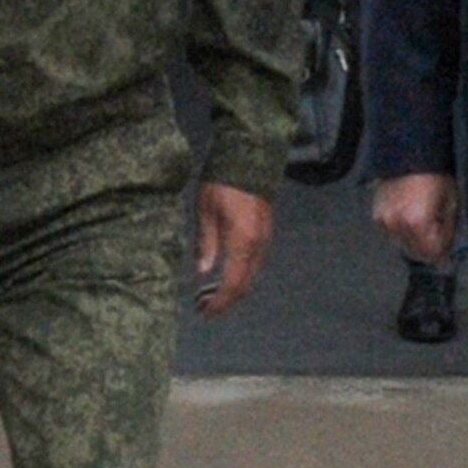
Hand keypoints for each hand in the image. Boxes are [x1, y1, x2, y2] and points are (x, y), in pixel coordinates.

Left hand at [195, 183, 273, 314]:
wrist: (250, 155)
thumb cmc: (222, 180)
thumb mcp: (206, 211)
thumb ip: (206, 244)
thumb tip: (202, 273)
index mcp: (242, 241)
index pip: (232, 284)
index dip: (218, 303)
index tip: (204, 313)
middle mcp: (258, 244)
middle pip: (245, 284)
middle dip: (224, 300)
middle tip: (203, 307)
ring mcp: (265, 237)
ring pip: (251, 274)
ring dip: (231, 288)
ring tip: (207, 292)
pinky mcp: (265, 229)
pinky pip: (254, 261)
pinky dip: (239, 273)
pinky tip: (223, 272)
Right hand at [374, 170, 459, 264]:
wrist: (412, 153)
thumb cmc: (436, 173)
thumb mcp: (451, 203)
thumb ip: (448, 231)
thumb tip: (448, 250)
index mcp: (416, 222)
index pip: (432, 254)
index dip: (444, 251)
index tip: (450, 245)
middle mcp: (396, 224)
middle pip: (415, 253)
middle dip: (429, 247)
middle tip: (440, 232)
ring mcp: (384, 220)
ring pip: (404, 244)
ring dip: (416, 240)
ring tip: (427, 220)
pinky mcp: (377, 214)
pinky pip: (394, 233)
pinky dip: (404, 230)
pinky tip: (413, 214)